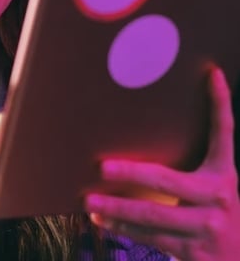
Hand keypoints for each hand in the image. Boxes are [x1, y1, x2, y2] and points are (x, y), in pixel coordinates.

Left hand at [84, 67, 239, 260]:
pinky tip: (102, 220)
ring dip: (118, 208)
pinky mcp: (193, 251)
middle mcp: (218, 198)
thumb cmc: (211, 211)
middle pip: (167, 181)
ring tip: (91, 201)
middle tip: (102, 167)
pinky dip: (123, 228)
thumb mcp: (210, 186)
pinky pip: (150, 236)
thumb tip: (138, 130)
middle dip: (132, 174)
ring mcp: (207, 227)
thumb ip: (186, 165)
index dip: (219, 103)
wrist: (237, 258)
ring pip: (153, 214)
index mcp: (223, 174)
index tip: (211, 74)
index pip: (223, 133)